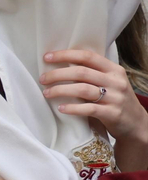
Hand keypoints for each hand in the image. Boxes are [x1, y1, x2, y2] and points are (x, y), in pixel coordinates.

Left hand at [42, 49, 147, 171]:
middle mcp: (115, 81)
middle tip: (42, 79)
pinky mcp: (112, 113)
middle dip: (58, 74)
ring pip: (83, 89)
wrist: (136, 124)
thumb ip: (93, 74)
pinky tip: (61, 108)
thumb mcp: (110, 83)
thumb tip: (61, 66)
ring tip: (46, 93)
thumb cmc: (116, 100)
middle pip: (81, 72)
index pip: (88, 56)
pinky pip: (89, 108)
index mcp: (113, 70)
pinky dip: (73, 108)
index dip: (66, 55)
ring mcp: (115, 97)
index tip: (47, 57)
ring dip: (61, 90)